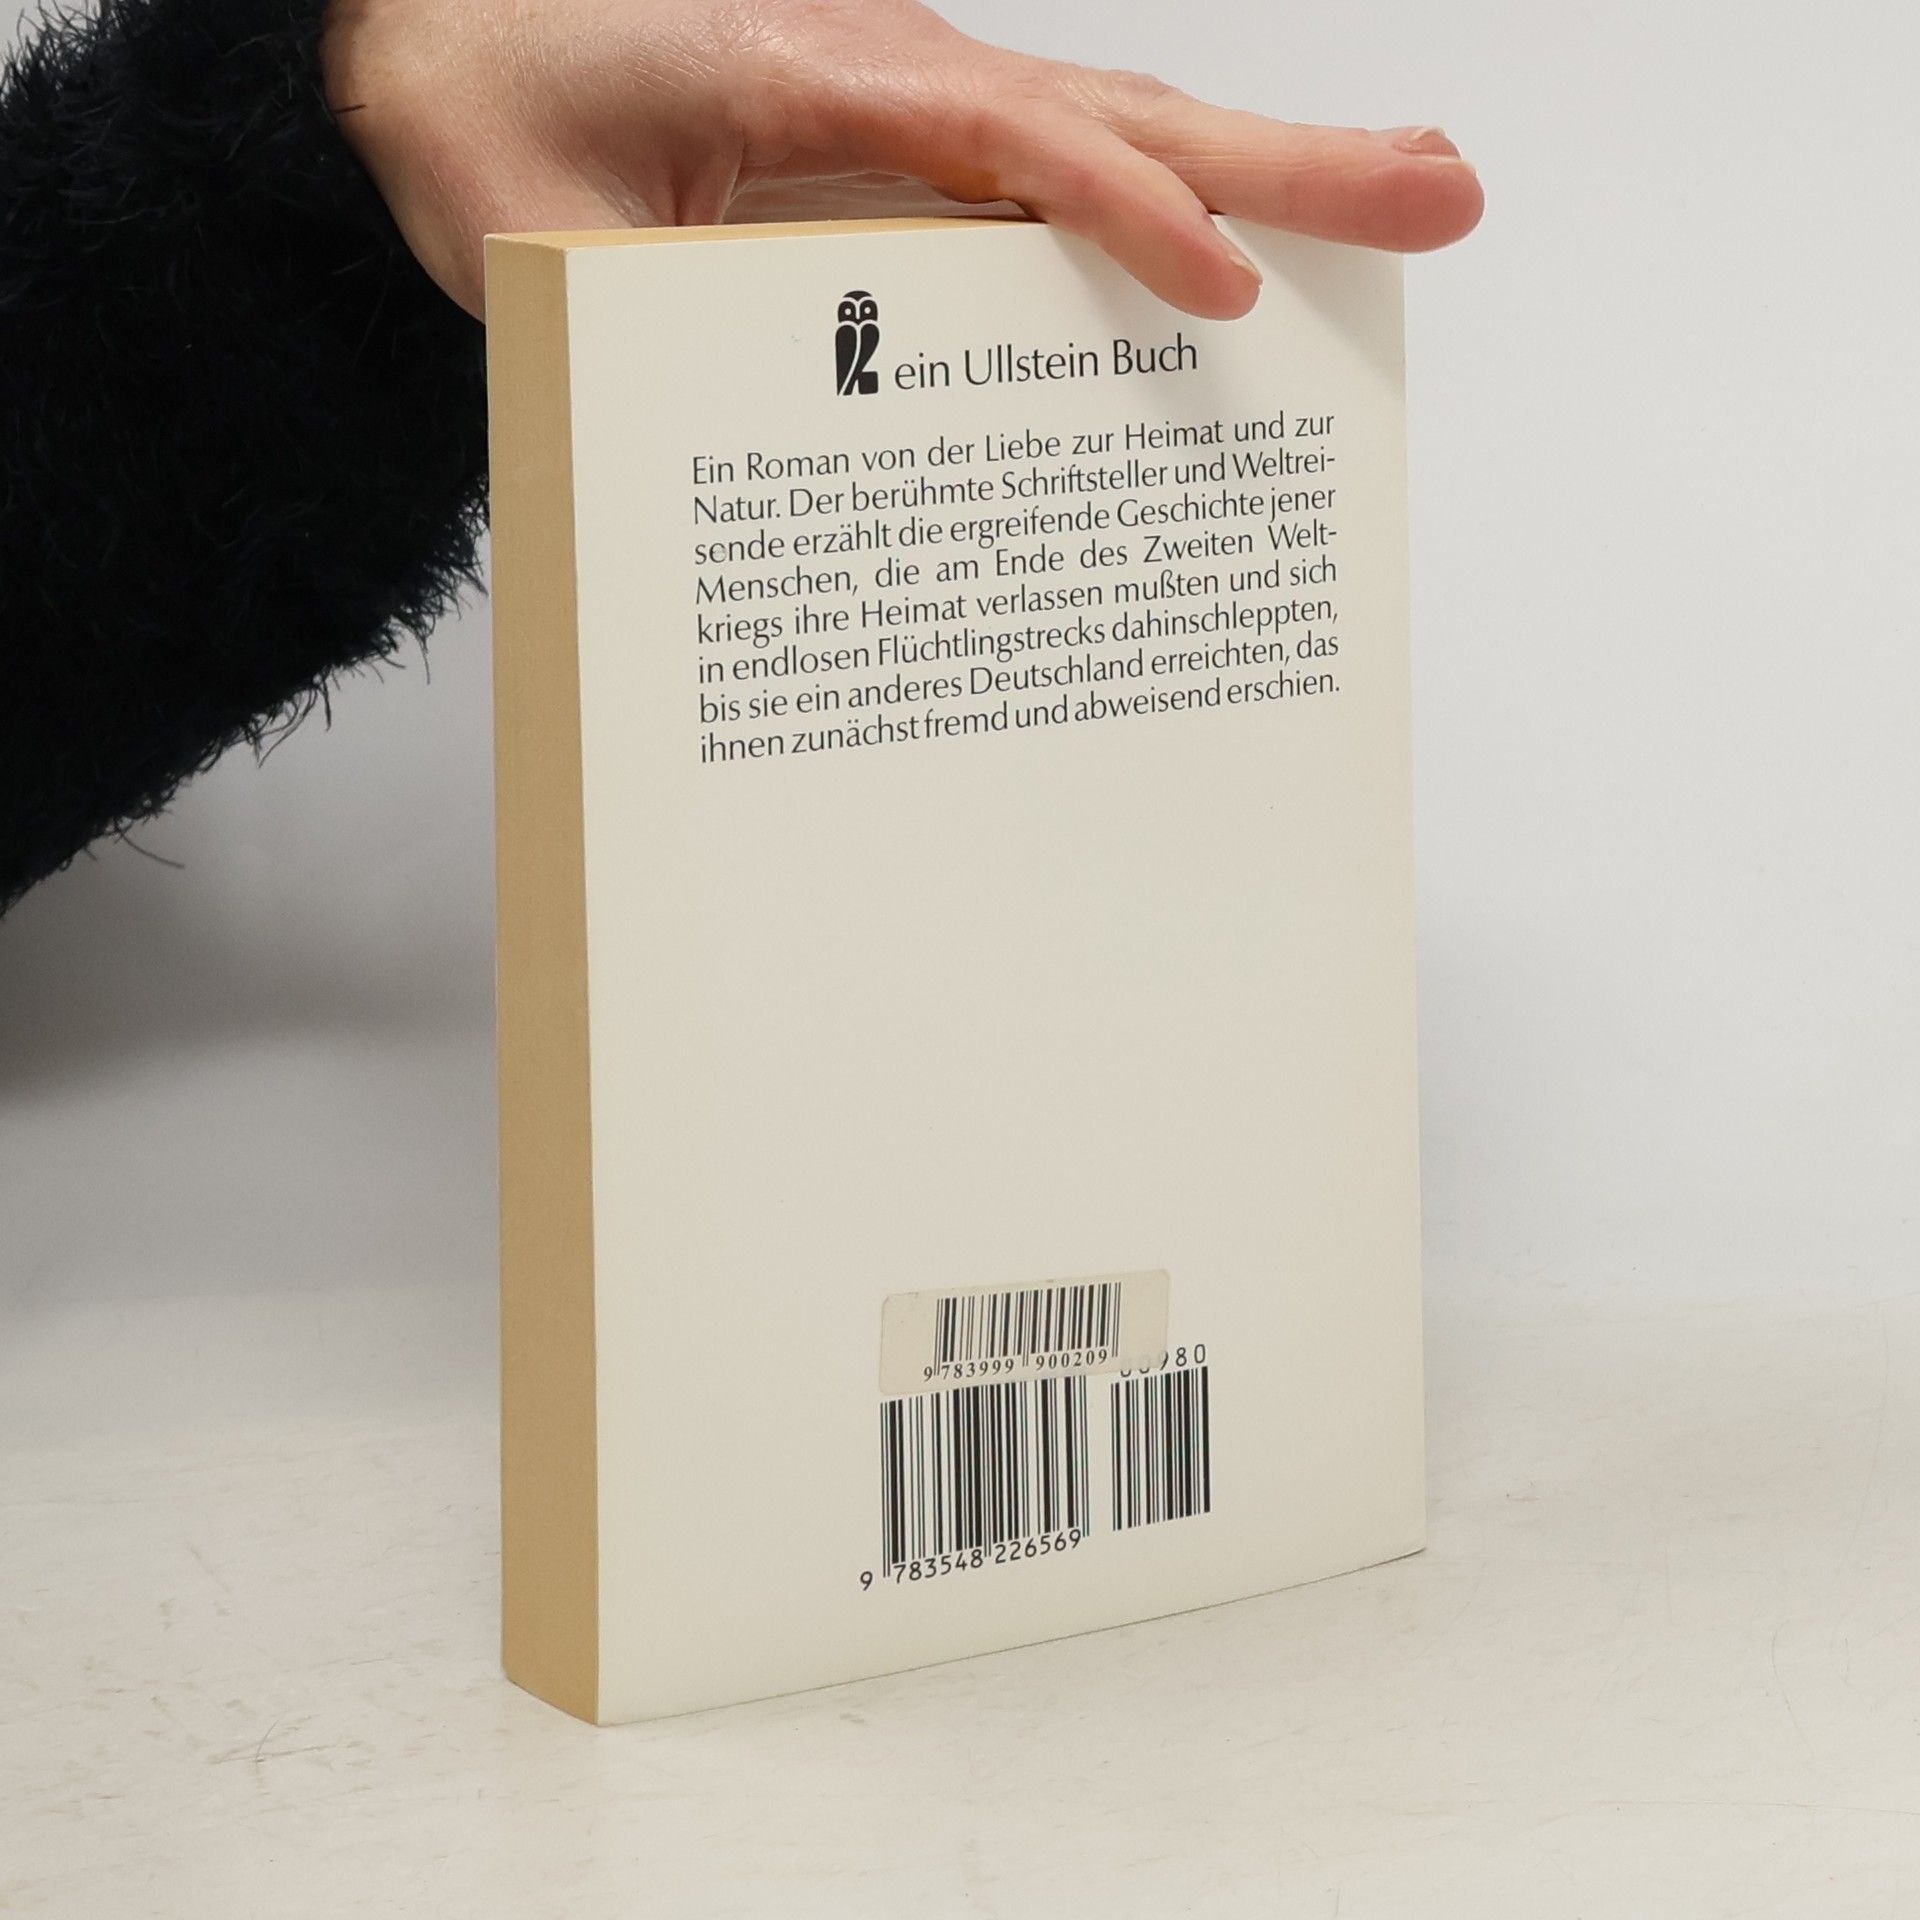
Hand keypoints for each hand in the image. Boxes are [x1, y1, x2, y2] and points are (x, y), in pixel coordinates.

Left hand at [322, 0, 1482, 321]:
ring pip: (1115, 129)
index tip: (1218, 290)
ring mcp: (919, 107)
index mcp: (808, 80)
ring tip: (1411, 194)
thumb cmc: (490, 115)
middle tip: (1443, 190)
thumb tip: (738, 454)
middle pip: (1120, 113)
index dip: (1116, 215)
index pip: (1001, 144)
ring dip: (1266, 164)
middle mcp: (896, 75)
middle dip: (1286, 158)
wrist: (446, 27)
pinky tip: (1236, 243)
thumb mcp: (538, 237)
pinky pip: (1057, 175)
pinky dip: (1163, 201)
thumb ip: (638, 323)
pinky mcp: (917, 149)